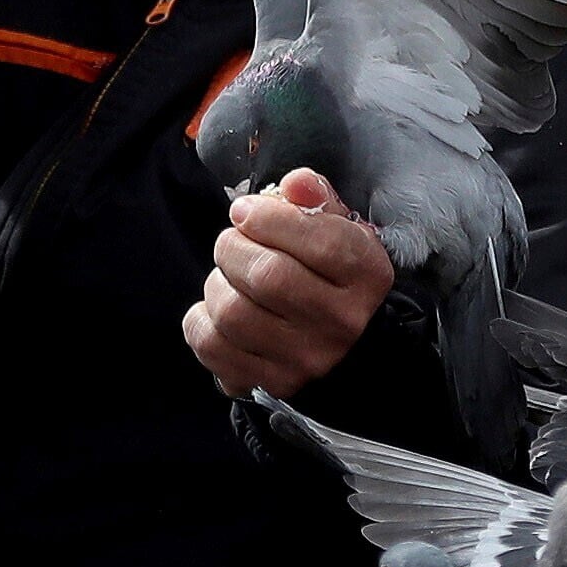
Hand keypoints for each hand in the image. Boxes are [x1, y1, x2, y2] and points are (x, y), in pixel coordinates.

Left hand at [184, 169, 394, 398]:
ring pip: (233, 312)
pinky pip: (212, 346)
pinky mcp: (272, 382)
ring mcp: (307, 358)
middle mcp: (343, 321)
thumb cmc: (332, 276)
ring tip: (226, 276)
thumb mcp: (339, 230)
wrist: (347, 348)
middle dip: (233, 247)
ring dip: (216, 283)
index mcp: (366, 276)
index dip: (269, 217)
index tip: (245, 211)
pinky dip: (200, 321)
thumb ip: (317, 199)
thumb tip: (295, 183)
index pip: (320, 241)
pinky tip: (214, 311)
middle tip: (231, 241)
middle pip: (268, 276)